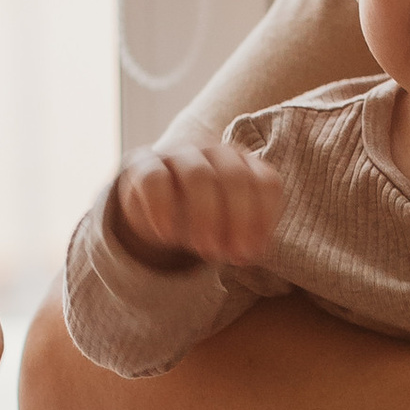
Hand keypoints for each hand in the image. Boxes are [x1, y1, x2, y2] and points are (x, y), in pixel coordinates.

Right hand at [110, 141, 283, 269]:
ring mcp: (179, 155)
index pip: (266, 182)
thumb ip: (243, 239)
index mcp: (244, 166)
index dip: (264, 219)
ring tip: (204, 249)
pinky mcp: (144, 164)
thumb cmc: (202, 220)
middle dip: (238, 219)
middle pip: (235, 176)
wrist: (154, 210)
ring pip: (198, 175)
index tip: (253, 252)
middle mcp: (214, 154)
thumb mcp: (227, 231)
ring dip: (205, 216)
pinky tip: (166, 235)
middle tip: (230, 255)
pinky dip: (162, 208)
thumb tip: (251, 252)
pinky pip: (155, 179)